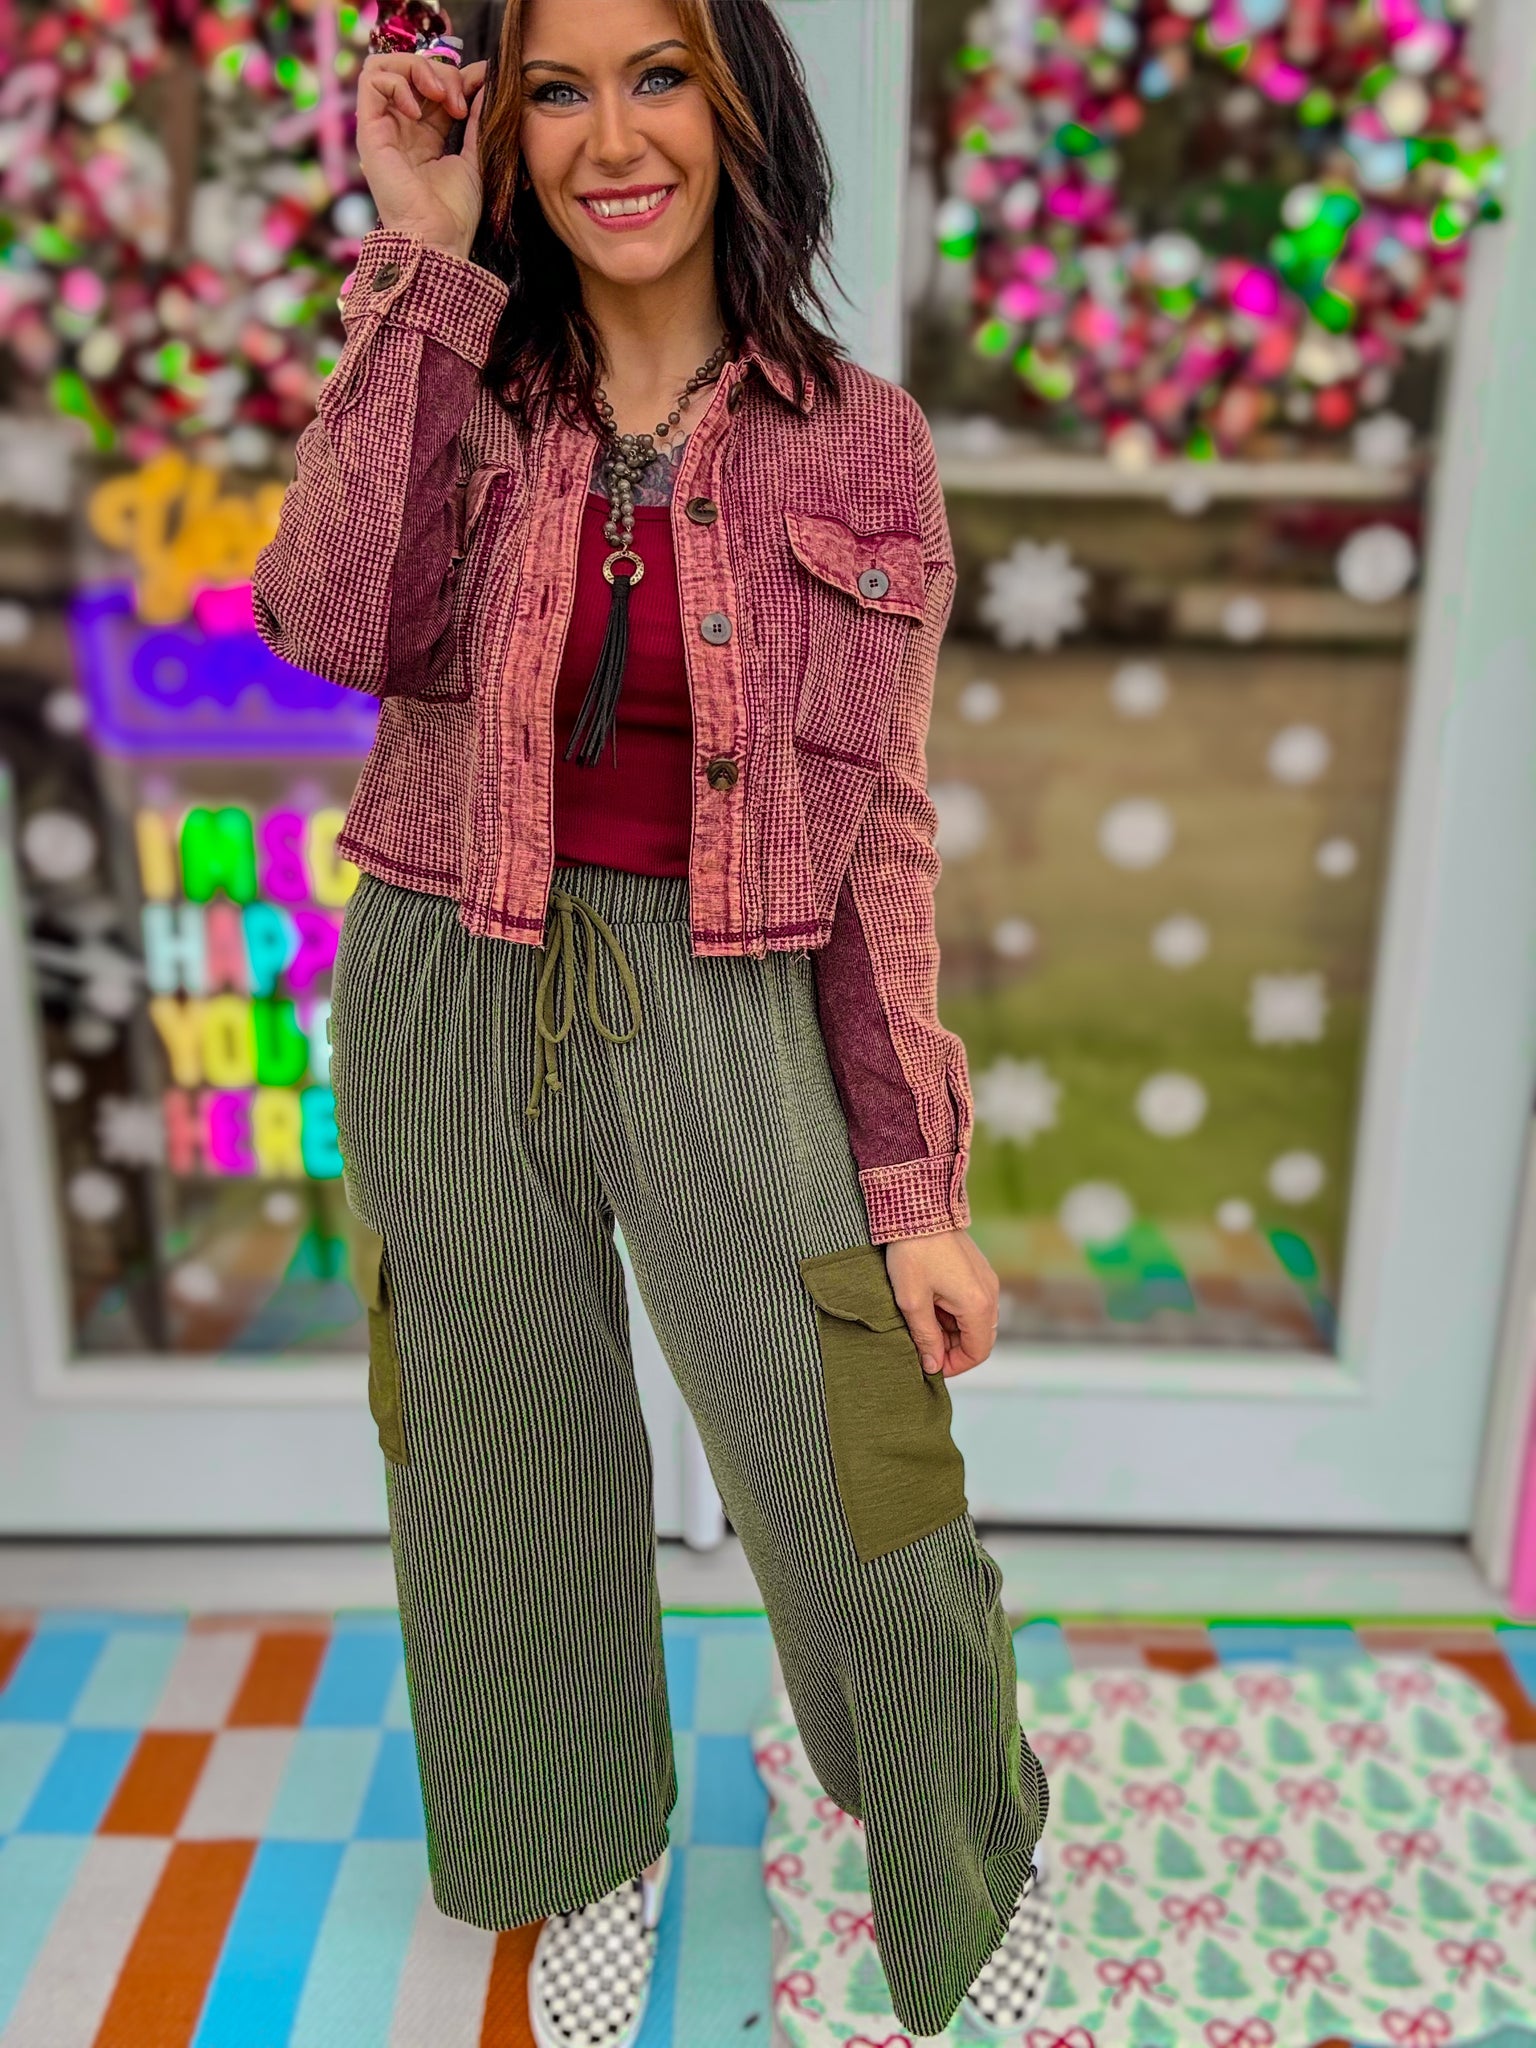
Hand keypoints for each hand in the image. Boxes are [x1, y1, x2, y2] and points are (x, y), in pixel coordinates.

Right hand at [357, 54, 488, 258]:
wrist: (437, 241)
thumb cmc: (454, 213)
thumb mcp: (474, 157)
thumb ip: (478, 120)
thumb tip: (487, 81)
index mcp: (424, 133)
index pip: (432, 84)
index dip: (456, 77)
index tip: (482, 88)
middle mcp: (400, 127)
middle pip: (409, 69)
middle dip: (441, 72)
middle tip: (460, 102)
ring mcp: (382, 128)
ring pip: (385, 66)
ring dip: (418, 70)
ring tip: (442, 98)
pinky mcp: (369, 133)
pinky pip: (371, 81)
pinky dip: (398, 82)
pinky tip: (419, 112)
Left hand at [884, 1229, 1000, 1379]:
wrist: (919, 1208)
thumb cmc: (913, 1253)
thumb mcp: (912, 1301)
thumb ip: (925, 1337)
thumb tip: (933, 1365)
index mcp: (978, 1305)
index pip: (978, 1352)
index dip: (955, 1365)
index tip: (930, 1363)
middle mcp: (990, 1294)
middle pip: (979, 1338)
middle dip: (952, 1348)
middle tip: (922, 1344)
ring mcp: (987, 1280)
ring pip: (975, 1321)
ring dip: (952, 1330)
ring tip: (922, 1321)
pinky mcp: (978, 1270)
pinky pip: (973, 1303)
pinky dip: (954, 1312)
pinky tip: (930, 1303)